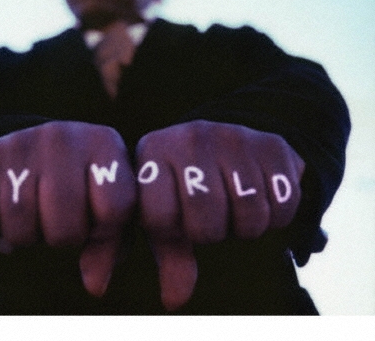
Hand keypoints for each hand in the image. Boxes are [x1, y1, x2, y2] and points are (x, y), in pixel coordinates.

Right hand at [0, 121, 135, 296]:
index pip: (114, 209)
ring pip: (20, 229)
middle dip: (61, 238)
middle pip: (64, 228)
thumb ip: (109, 243)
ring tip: (33, 212)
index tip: (94, 221)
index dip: (103, 232)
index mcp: (104, 143)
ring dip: (26, 236)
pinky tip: (5, 207)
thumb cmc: (81, 182)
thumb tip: (95, 285)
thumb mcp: (105, 202)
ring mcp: (21, 142)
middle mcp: (63, 136)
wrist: (35, 147)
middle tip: (58, 219)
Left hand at [135, 120, 304, 310]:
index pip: (160, 218)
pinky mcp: (271, 145)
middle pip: (207, 221)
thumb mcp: (166, 212)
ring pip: (251, 214)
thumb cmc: (184, 186)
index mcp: (153, 152)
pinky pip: (285, 204)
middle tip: (212, 219)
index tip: (179, 220)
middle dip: (212, 233)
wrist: (222, 142)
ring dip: (246, 226)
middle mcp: (191, 138)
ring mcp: (233, 136)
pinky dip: (277, 215)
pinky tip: (260, 198)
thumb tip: (173, 301)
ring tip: (234, 208)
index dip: (174, 233)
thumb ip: (169, 256)